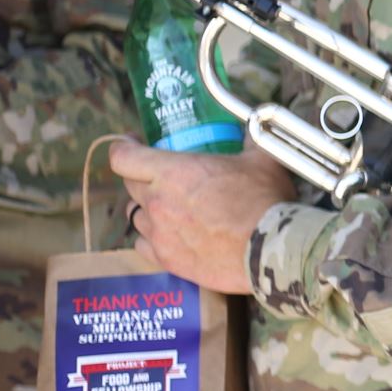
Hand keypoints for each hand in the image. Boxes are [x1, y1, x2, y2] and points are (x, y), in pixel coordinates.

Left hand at [111, 142, 298, 294]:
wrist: (268, 249)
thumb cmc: (262, 200)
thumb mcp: (262, 160)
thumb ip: (251, 142)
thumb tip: (252, 130)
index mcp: (171, 172)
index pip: (123, 157)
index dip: (123, 148)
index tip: (132, 143)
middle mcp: (156, 202)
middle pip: (129, 185)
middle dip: (140, 176)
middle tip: (162, 175)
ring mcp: (158, 233)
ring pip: (136, 216)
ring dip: (148, 209)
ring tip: (170, 208)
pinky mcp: (167, 260)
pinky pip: (144, 245)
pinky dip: (152, 238)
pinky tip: (170, 235)